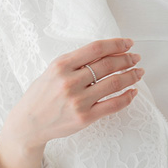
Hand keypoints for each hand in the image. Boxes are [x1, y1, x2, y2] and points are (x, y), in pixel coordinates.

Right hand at [1, 38, 143, 150]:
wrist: (29, 123)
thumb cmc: (41, 95)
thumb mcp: (52, 71)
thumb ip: (75, 63)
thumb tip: (106, 53)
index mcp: (61, 65)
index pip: (96, 49)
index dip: (116, 44)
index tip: (128, 44)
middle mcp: (70, 82)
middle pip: (107, 65)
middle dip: (126, 59)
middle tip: (136, 58)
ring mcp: (78, 101)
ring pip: (114, 84)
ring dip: (131, 76)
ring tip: (138, 72)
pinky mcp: (85, 118)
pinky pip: (113, 105)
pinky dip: (127, 97)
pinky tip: (133, 92)